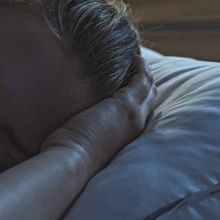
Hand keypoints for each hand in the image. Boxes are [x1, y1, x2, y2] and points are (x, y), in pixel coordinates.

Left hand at [39, 55, 157, 175]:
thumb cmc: (69, 158)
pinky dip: (140, 66)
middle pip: (150, 98)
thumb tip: (71, 127)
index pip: (141, 112)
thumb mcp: (83, 143)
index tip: (130, 83)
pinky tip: (133, 56)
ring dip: (144, 71)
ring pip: (149, 87)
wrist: (71, 164)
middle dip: (145, 81)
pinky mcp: (125, 104)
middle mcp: (136, 126)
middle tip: (136, 65)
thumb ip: (86, 133)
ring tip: (135, 57)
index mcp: (126, 137)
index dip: (139, 97)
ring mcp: (133, 114)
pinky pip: (142, 78)